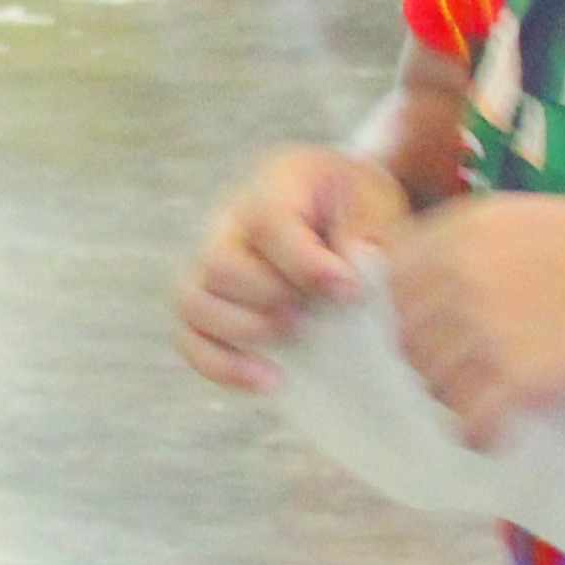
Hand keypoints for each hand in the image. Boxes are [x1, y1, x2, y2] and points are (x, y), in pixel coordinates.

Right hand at [177, 145, 410, 390]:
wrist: (339, 206)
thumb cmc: (357, 206)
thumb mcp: (375, 202)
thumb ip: (368, 232)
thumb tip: (353, 273)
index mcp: (274, 183)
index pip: (268, 221)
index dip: (304, 263)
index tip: (348, 292)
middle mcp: (228, 221)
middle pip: (219, 264)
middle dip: (269, 297)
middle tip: (312, 312)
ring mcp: (209, 263)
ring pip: (192, 302)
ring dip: (243, 330)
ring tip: (292, 338)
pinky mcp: (209, 304)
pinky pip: (189, 337)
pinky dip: (222, 365)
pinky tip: (269, 381)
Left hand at [387, 194, 564, 447]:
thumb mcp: (529, 225)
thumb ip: (476, 257)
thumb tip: (439, 307)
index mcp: (458, 232)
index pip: (391, 287)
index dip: (411, 318)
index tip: (435, 338)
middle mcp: (457, 276)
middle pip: (408, 341)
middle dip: (434, 364)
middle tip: (468, 380)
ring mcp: (483, 328)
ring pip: (435, 385)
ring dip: (458, 401)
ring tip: (491, 406)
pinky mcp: (517, 379)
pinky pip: (472, 423)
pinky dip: (483, 436)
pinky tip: (502, 435)